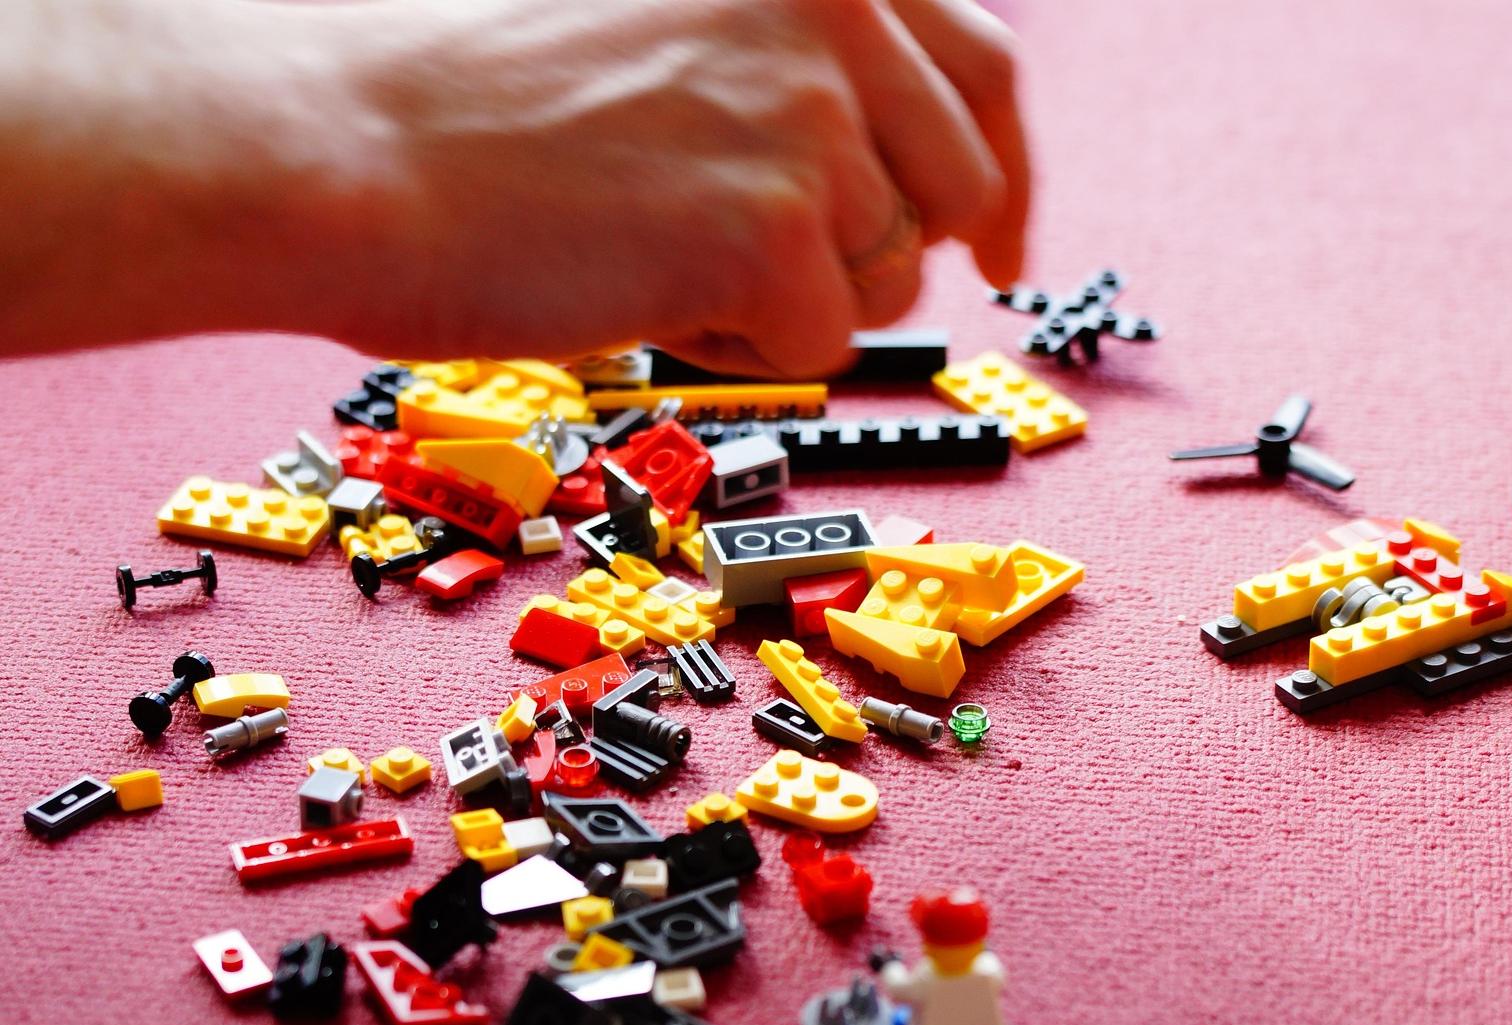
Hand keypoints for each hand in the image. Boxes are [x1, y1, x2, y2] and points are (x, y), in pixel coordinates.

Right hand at [345, 0, 1029, 375]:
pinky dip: (737, 342)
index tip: (1003, 244)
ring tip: (658, 251)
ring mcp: (808, 117)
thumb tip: (902, 162)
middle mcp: (832, 14)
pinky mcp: (772, 228)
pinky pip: (818, 341)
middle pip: (956, 189)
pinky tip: (641, 291)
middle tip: (803, 287)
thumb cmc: (471, 98)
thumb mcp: (671, 18)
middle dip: (885, 252)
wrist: (345, 148)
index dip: (1002, 172)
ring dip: (791, 295)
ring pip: (886, 277)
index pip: (983, 68)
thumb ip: (793, 62)